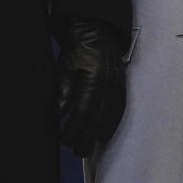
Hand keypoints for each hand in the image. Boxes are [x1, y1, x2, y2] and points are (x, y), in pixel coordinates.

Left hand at [55, 18, 125, 157]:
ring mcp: (119, 86)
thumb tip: (59, 115)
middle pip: (99, 119)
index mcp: (94, 78)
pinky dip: (111, 124)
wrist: (98, 30)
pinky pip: (119, 110)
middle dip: (87, 138)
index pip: (84, 111)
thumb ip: (63, 91)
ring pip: (111, 117)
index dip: (74, 128)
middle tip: (76, 152)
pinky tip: (103, 134)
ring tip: (88, 147)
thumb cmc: (78, 47)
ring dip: (99, 134)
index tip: (64, 139)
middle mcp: (110, 84)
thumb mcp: (64, 67)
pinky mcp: (122, 87)